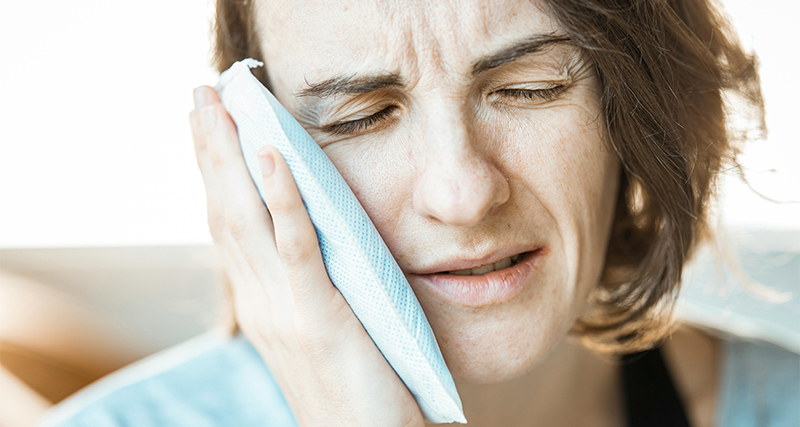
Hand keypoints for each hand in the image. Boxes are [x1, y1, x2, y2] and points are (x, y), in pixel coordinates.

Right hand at [189, 85, 424, 426]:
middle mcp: (261, 306)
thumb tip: (313, 244)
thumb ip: (310, 292)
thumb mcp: (324, 335)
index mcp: (263, 307)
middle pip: (224, 212)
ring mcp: (284, 312)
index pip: (229, 228)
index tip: (208, 126)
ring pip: (246, 219)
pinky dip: (280, 196)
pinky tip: (271, 154)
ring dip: (230, 157)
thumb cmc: (356, 394)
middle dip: (211, 150)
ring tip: (219, 106)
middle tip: (199, 93)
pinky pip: (294, 247)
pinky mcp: (318, 319)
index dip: (216, 174)